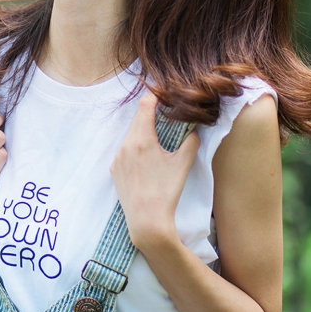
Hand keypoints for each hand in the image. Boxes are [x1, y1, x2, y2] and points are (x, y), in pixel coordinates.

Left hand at [111, 91, 199, 251]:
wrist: (146, 220)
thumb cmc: (166, 192)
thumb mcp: (183, 165)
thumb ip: (191, 143)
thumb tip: (196, 130)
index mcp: (142, 140)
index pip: (145, 106)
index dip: (154, 95)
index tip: (162, 91)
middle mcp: (126, 145)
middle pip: (137, 118)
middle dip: (149, 111)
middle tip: (162, 106)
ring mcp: (118, 157)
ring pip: (130, 134)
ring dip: (142, 129)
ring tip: (156, 130)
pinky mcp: (114, 169)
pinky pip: (125, 149)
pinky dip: (135, 145)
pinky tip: (146, 155)